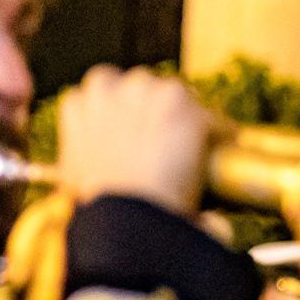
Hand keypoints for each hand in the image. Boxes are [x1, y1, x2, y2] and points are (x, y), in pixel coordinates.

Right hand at [57, 66, 215, 215]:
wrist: (128, 215)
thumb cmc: (103, 209)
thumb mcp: (76, 180)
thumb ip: (80, 164)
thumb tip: (81, 181)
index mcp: (78, 106)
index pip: (104, 91)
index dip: (126, 112)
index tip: (139, 130)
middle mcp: (107, 88)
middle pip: (140, 85)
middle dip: (154, 107)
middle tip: (169, 137)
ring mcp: (141, 89)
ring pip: (173, 92)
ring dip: (184, 113)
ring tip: (197, 143)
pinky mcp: (175, 98)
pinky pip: (206, 112)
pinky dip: (218, 130)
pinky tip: (222, 148)